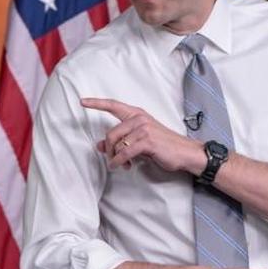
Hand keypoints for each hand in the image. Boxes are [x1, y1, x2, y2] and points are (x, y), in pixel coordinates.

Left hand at [81, 97, 204, 173]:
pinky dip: (120, 162)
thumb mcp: (139, 141)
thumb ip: (120, 141)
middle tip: (113, 160)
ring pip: (116, 144)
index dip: (96, 103)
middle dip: (108, 150)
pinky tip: (123, 166)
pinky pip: (124, 153)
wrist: (185, 152)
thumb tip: (99, 146)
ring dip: (115, 158)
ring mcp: (143, 128)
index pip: (113, 105)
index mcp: (136, 114)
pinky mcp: (147, 141)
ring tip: (122, 165)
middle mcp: (139, 118)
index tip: (82, 101)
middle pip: (110, 134)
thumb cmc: (162, 146)